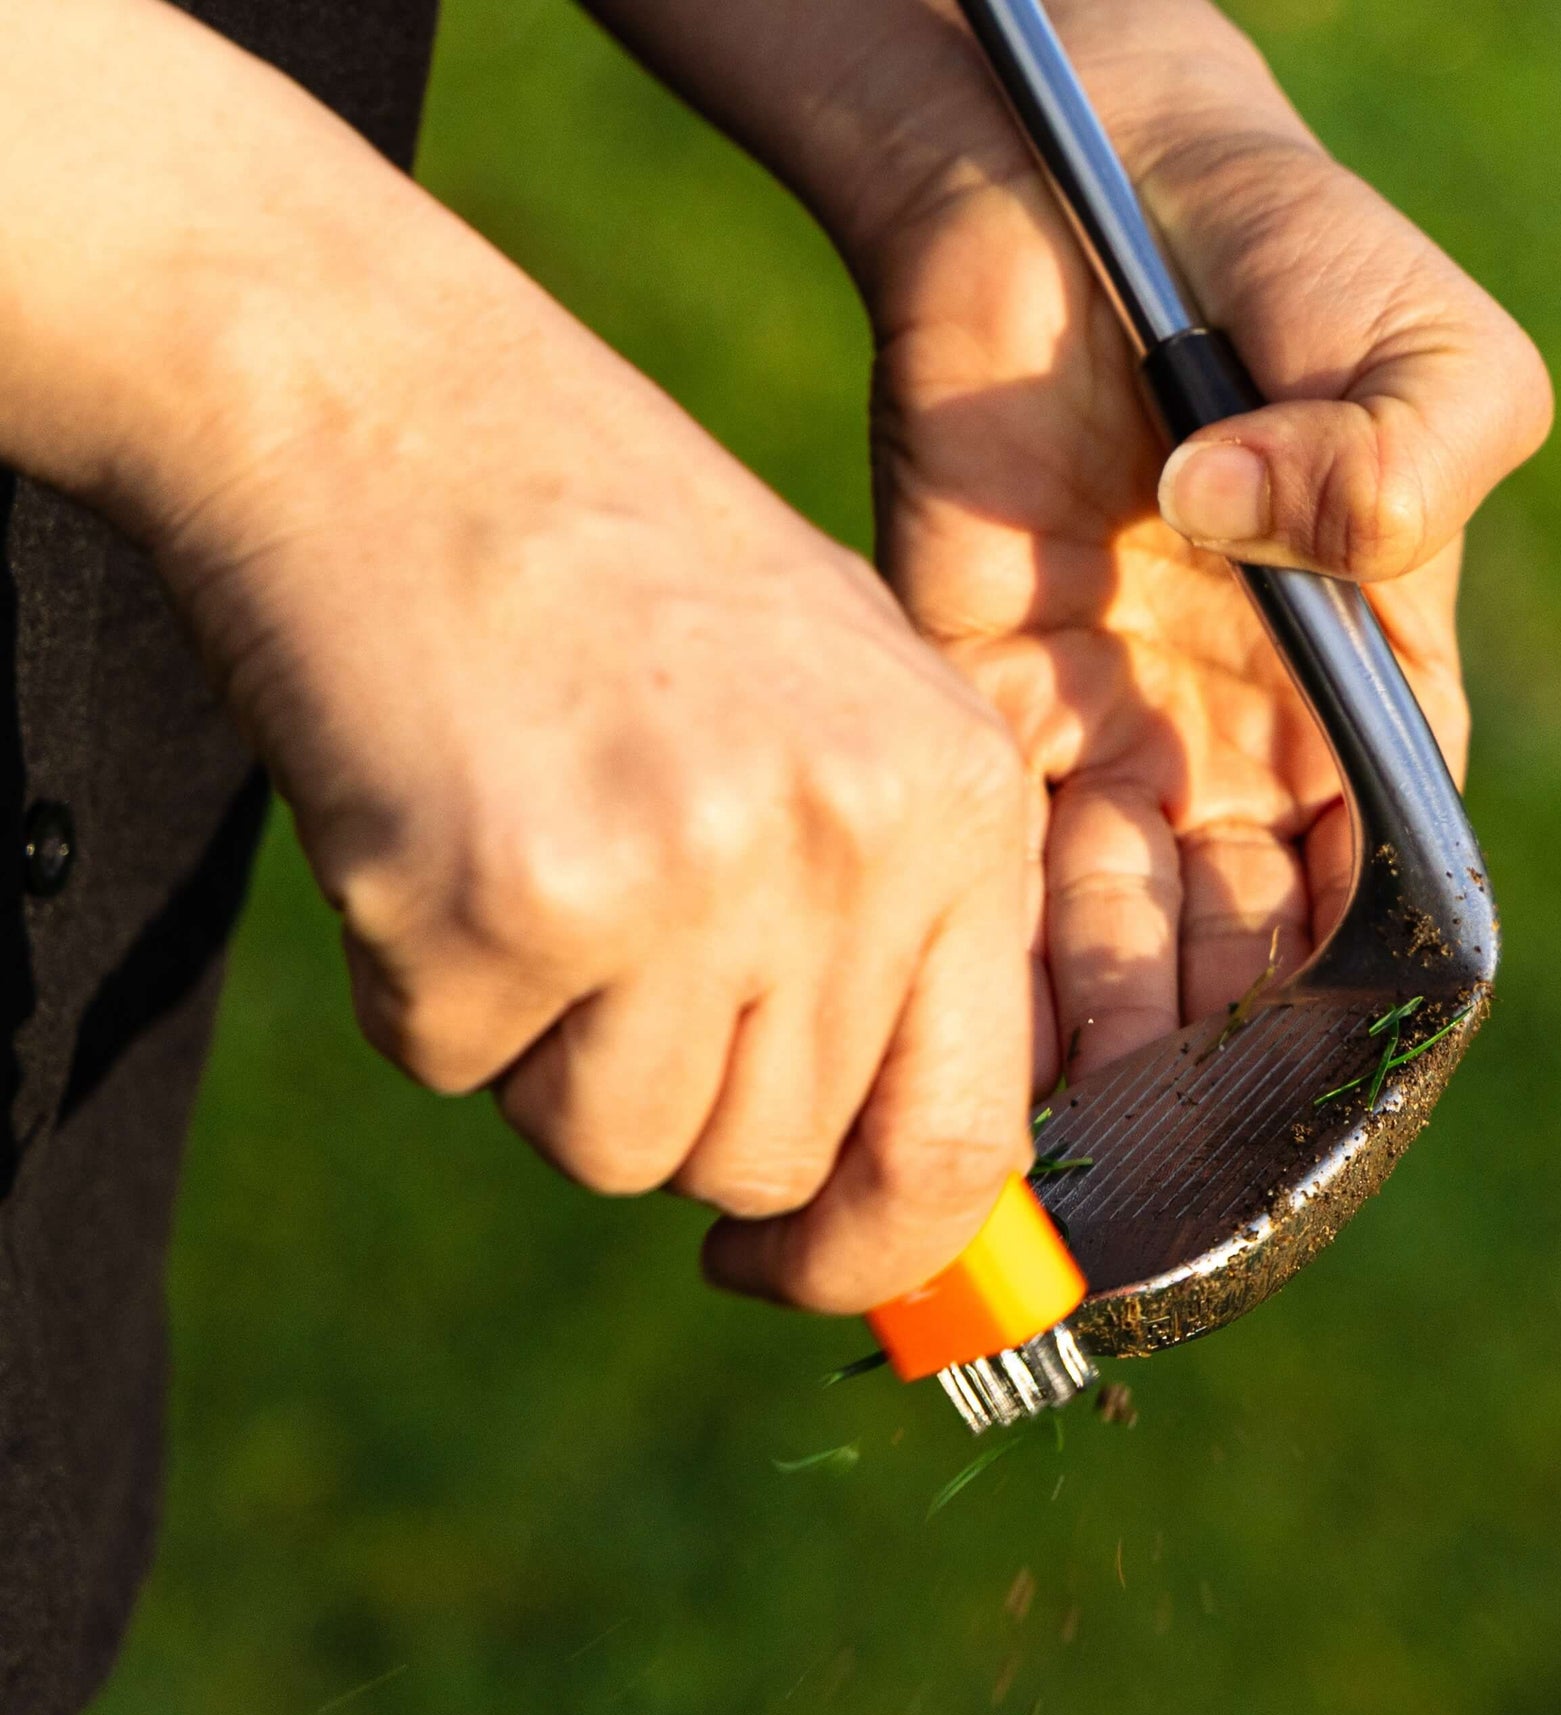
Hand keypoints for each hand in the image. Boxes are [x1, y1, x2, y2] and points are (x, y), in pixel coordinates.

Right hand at [143, 181, 1035, 1312]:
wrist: (397, 406)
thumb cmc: (628, 579)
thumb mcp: (832, 725)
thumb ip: (887, 949)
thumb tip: (889, 1214)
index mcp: (966, 809)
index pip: (968, 1136)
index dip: (879, 1254)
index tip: (784, 1268)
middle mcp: (852, 848)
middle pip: (773, 1161)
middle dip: (677, 1104)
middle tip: (608, 943)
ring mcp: (689, 873)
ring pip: (618, 1150)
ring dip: (552, 1054)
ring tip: (533, 859)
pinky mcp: (510, 896)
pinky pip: (461, 1069)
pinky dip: (430, 986)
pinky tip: (438, 822)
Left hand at [850, 0, 1551, 1083]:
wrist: (1076, 193)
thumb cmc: (1285, 258)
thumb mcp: (1425, 348)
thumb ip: (1407, 458)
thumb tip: (1251, 527)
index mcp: (1370, 704)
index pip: (1377, 896)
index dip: (1345, 997)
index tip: (1297, 1070)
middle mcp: (1241, 749)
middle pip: (1236, 950)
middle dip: (1204, 1042)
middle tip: (1158, 1121)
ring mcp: (1113, 735)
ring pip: (1116, 935)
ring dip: (1101, 1024)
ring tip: (1074, 1101)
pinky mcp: (991, 709)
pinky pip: (997, 862)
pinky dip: (997, 955)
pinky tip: (985, 1032)